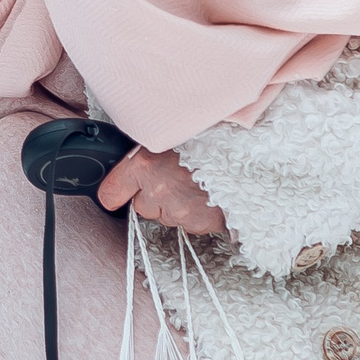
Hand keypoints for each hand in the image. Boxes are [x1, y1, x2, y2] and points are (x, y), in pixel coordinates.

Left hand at [94, 145, 229, 235]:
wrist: (248, 154)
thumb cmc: (211, 138)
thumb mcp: (171, 135)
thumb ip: (149, 152)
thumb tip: (135, 162)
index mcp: (145, 164)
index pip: (110, 193)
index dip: (115, 193)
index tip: (116, 194)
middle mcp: (157, 190)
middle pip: (141, 206)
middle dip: (154, 197)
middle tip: (176, 177)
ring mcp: (178, 210)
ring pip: (166, 216)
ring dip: (176, 205)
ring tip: (196, 183)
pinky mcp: (199, 222)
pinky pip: (189, 224)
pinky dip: (196, 213)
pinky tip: (208, 195)